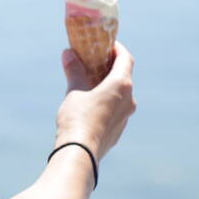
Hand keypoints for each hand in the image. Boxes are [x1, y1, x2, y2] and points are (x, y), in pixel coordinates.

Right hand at [54, 41, 135, 160]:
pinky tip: (89, 106)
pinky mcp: (119, 129)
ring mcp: (126, 116)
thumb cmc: (77, 118)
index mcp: (121, 85)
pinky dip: (106, 101)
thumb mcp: (74, 91)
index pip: (125, 58)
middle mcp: (130, 99)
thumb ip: (74, 71)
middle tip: (92, 63)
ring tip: (88, 84)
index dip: (116, 48)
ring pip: (120, 94)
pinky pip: (115, 109)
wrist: (81, 153)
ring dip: (107, 86)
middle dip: (108, 67)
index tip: (105, 44)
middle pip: (123, 76)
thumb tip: (68, 53)